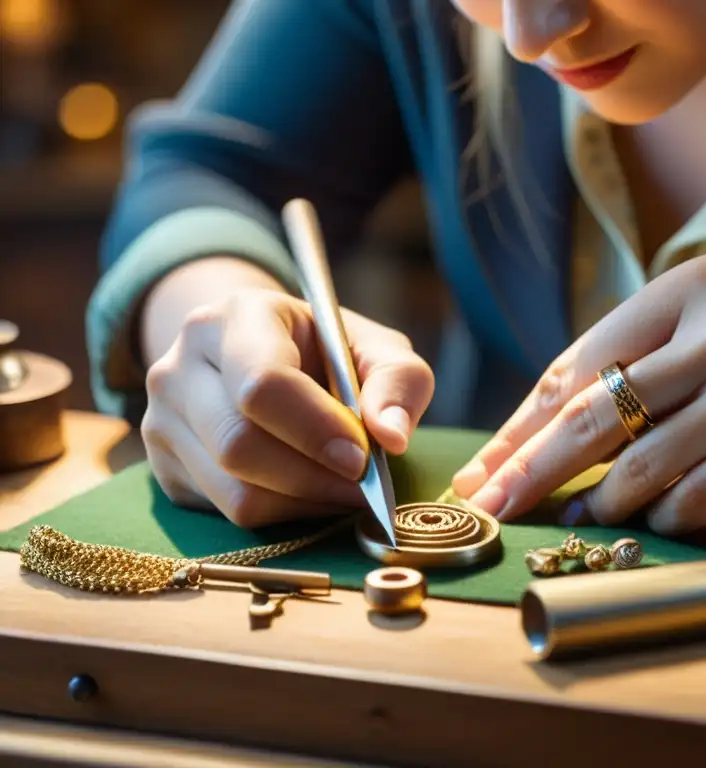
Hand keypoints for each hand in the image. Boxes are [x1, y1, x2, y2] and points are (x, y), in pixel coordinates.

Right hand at [142, 289, 433, 527]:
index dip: (315, 429)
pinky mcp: (164, 470)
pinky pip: (226, 514)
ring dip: (304, 503)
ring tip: (344, 489)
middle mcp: (180, 366)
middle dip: (315, 475)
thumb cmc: (324, 352)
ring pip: (234, 491)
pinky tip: (310, 491)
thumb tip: (392, 437)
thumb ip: (398, 381)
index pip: (262, 382)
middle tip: (364, 484)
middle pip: (239, 444)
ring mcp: (162, 421)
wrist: (256, 356)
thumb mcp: (375, 347)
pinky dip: (283, 514)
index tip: (362, 457)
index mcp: (235, 317)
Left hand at [451, 252, 705, 533]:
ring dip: (604, 500)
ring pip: (647, 458)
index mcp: (697, 285)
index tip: (485, 465)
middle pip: (595, 412)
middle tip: (486, 508)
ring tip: (582, 521)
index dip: (523, 421)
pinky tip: (661, 523)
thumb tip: (569, 419)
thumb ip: (663, 356)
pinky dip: (673, 515)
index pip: (583, 363)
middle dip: (528, 468)